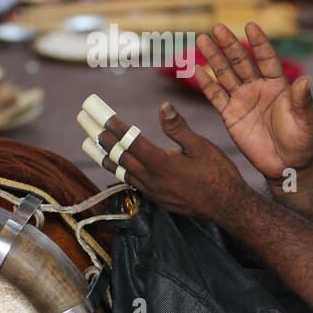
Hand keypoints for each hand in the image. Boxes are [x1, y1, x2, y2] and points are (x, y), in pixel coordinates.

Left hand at [97, 102, 245, 221]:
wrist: (227, 207)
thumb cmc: (218, 174)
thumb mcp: (201, 146)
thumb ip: (179, 127)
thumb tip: (163, 106)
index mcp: (161, 163)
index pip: (130, 140)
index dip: (114, 126)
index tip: (100, 114)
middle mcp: (151, 178)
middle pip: (119, 154)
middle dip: (101, 137)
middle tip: (86, 121)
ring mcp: (152, 190)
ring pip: (121, 170)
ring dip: (105, 154)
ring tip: (90, 142)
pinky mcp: (156, 198)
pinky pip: (130, 181)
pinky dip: (118, 169)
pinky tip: (116, 164)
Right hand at [194, 22, 312, 180]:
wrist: (287, 165)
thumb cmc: (301, 140)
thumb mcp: (306, 119)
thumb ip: (302, 99)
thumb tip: (307, 79)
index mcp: (278, 84)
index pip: (267, 58)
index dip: (258, 43)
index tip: (250, 26)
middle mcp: (258, 87)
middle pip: (241, 62)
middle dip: (229, 45)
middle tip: (218, 27)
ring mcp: (243, 100)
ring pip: (225, 74)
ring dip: (214, 58)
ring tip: (202, 39)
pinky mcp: (230, 115)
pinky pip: (216, 96)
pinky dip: (206, 83)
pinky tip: (197, 69)